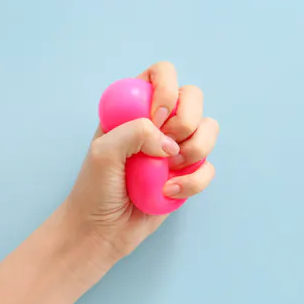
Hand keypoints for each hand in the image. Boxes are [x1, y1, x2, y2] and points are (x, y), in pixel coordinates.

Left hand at [63, 62, 218, 262]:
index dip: (167, 90)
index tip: (156, 118)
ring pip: (209, 130)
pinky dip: (193, 181)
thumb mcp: (103, 152)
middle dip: (185, 122)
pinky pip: (208, 167)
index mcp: (134, 105)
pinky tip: (167, 191)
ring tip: (167, 171)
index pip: (163, 73)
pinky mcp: (188, 174)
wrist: (101, 230)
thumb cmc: (95, 188)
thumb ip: (135, 132)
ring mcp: (176, 147)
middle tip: (164, 148)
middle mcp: (159, 121)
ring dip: (194, 152)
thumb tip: (170, 143)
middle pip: (194, 97)